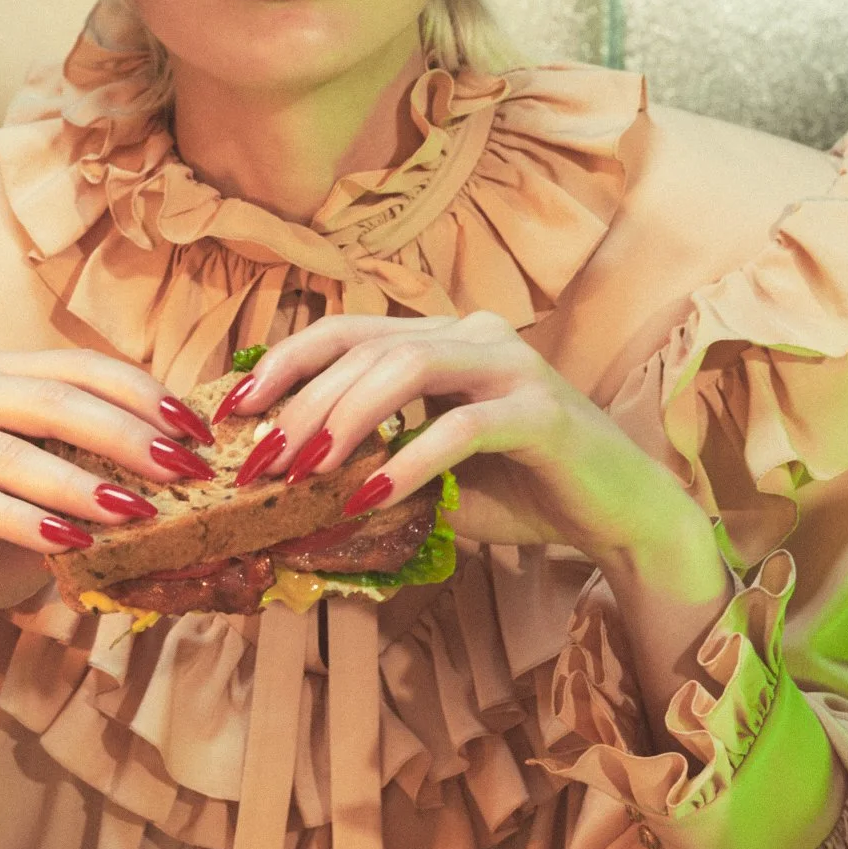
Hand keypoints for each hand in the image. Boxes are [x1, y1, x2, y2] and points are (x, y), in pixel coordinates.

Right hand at [0, 350, 216, 639]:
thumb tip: (186, 466)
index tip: (198, 433)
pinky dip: (25, 522)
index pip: (77, 367)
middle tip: (183, 471)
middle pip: (52, 401)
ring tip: (137, 512)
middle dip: (126, 436)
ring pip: (13, 453)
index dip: (142, 395)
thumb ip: (97, 471)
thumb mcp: (54, 499)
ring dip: (81, 486)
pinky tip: (70, 544)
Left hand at [227, 311, 694, 560]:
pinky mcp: (543, 412)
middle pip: (365, 347)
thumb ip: (371, 465)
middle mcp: (474, 335)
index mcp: (441, 339)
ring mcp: (512, 367)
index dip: (282, 363)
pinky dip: (410, 460)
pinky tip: (372, 496)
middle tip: (260, 462)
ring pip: (407, 366)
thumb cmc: (519, 492)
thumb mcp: (428, 477)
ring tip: (305, 473)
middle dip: (301, 405)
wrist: (616, 516)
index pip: (345, 332)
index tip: (231, 409)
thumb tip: (284, 487)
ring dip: (345, 420)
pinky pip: (461, 425)